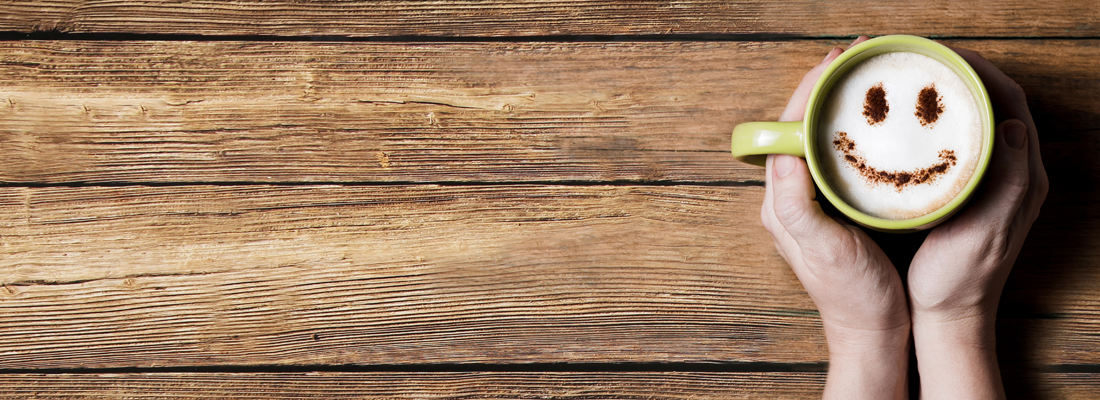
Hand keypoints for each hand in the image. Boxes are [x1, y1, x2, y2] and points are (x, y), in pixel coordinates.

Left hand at [761, 36, 908, 399]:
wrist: (872, 332)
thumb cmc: (849, 296)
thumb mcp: (822, 248)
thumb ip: (795, 203)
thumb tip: (782, 155)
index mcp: (780, 199)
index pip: (787, 129)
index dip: (808, 91)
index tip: (835, 63)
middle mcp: (790, 196)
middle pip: (800, 127)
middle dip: (823, 91)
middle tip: (855, 62)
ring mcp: (812, 202)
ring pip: (819, 140)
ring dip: (837, 109)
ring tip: (864, 83)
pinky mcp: (835, 209)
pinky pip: (838, 158)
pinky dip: (853, 134)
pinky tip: (876, 127)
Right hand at [906, 46, 1048, 398]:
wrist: (950, 316)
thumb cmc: (961, 280)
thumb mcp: (985, 230)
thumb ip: (1004, 180)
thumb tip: (1011, 126)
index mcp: (1020, 178)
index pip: (1009, 105)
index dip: (981, 72)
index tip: (944, 56)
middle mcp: (1011, 175)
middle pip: (994, 106)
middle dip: (963, 76)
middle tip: (924, 61)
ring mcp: (990, 184)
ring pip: (976, 122)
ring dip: (950, 97)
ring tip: (915, 83)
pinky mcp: (968, 194)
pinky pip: (959, 144)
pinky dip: (939, 124)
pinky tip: (909, 125)